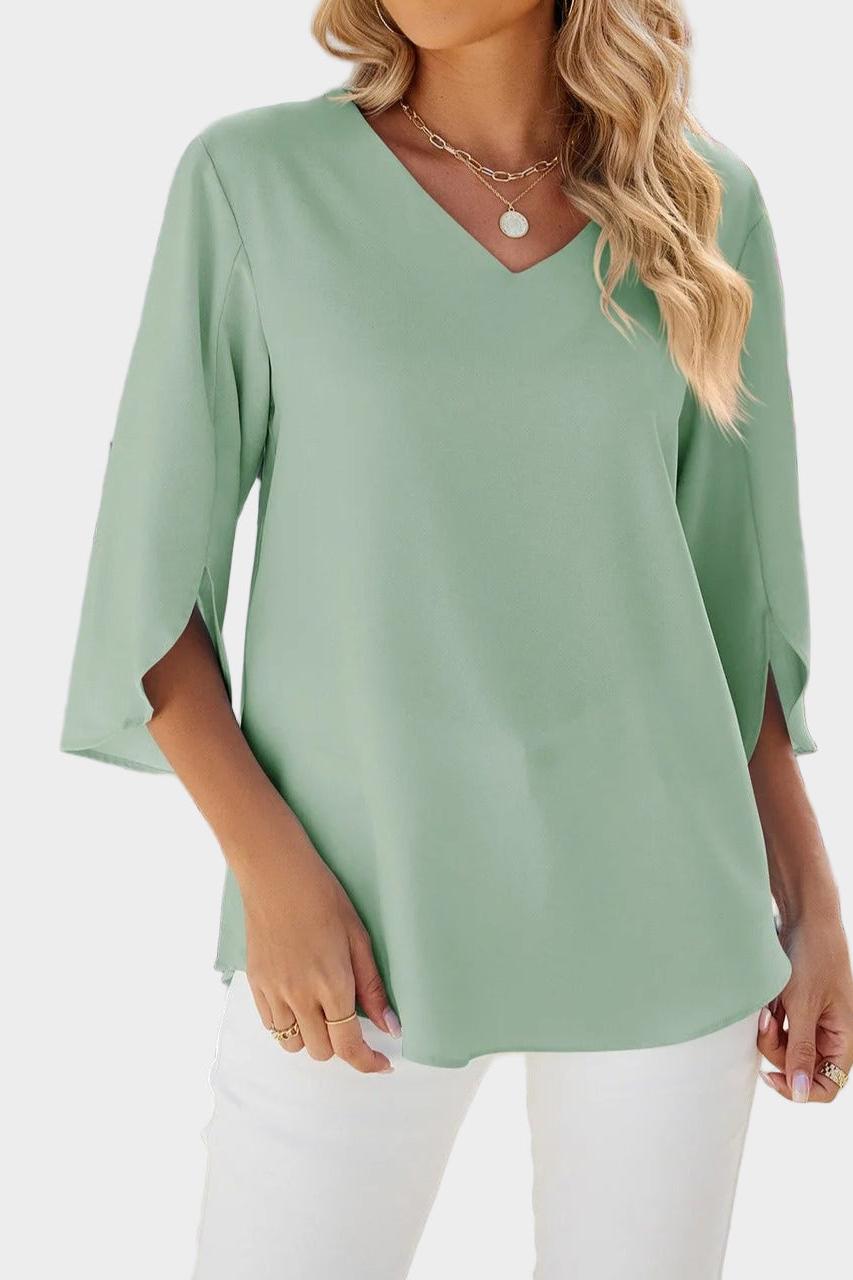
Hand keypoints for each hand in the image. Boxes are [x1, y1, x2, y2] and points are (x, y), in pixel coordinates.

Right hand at [229, 811, 400, 1073]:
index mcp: (331, 984)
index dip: (368, 1062)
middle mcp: (299, 995)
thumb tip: (390, 1026)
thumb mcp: (359, 938)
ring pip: (294, 1045)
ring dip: (312, 1038)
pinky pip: (271, 1027)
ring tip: (322, 1011)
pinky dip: (288, 1026)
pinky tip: (299, 1002)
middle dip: (342, 1045)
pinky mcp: (255, 985)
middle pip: (322, 1051)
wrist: (276, 875)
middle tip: (351, 1022)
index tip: (381, 1064)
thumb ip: (372, 987)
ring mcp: (273, 992)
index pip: (349, 1045)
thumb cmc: (324, 898)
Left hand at [757, 909, 852, 1102]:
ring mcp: (812, 1020)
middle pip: (799, 1067)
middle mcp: (829, 1033)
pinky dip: (770, 1018)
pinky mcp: (796, 1006)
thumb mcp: (804, 1005)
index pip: (827, 1085)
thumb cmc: (813, 956)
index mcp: (843, 1038)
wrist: (804, 916)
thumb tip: (800, 1091)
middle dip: (778, 1049)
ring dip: (771, 1032)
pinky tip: (768, 1002)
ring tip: (767, 1007)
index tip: (771, 1075)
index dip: (800, 1089)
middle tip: (767, 1023)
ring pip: (785, 1047)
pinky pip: (778, 1027)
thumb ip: (800, 1048)